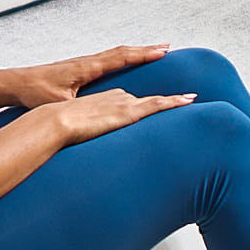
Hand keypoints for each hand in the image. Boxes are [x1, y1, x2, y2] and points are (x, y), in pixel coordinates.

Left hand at [0, 45, 169, 109]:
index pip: (120, 57)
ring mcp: (83, 64)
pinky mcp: (78, 69)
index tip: (163, 51)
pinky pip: (107, 60)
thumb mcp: (58, 102)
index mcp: (87, 67)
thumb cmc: (34, 92)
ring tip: (153, 52)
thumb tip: (94, 111)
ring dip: (135, 52)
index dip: (143, 54)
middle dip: (145, 49)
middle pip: (122, 51)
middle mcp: (87, 62)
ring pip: (115, 54)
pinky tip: (127, 62)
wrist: (15, 83)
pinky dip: (122, 57)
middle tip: (167, 48)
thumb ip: (77, 105)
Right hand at [46, 88, 194, 145]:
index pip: (132, 101)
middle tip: (186, 99)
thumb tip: (93, 152)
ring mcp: (124, 102)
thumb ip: (90, 137)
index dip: (147, 103)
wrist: (57, 122)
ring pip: (156, 102)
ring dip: (175, 101)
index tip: (159, 104)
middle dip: (166, 102)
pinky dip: (174, 101)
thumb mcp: (80, 132)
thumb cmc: (63, 130)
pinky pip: (157, 104)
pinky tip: (188, 100)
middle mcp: (118, 97)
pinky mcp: (128, 111)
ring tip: (191, 99)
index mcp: (107, 99)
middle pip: (147, 101)